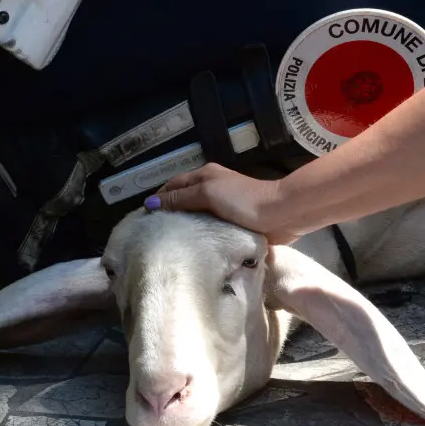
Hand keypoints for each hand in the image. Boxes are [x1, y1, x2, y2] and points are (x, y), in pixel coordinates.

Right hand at [144, 163, 297, 243]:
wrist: (281, 214)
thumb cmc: (243, 200)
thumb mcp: (208, 193)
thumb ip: (181, 198)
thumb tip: (150, 202)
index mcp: (205, 176)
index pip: (172, 186)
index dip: (158, 198)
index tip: (143, 218)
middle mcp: (212, 189)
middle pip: (183, 201)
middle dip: (169, 215)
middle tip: (153, 235)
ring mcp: (223, 207)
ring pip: (197, 216)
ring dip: (185, 227)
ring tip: (168, 245)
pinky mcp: (233, 224)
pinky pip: (211, 229)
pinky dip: (200, 236)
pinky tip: (192, 248)